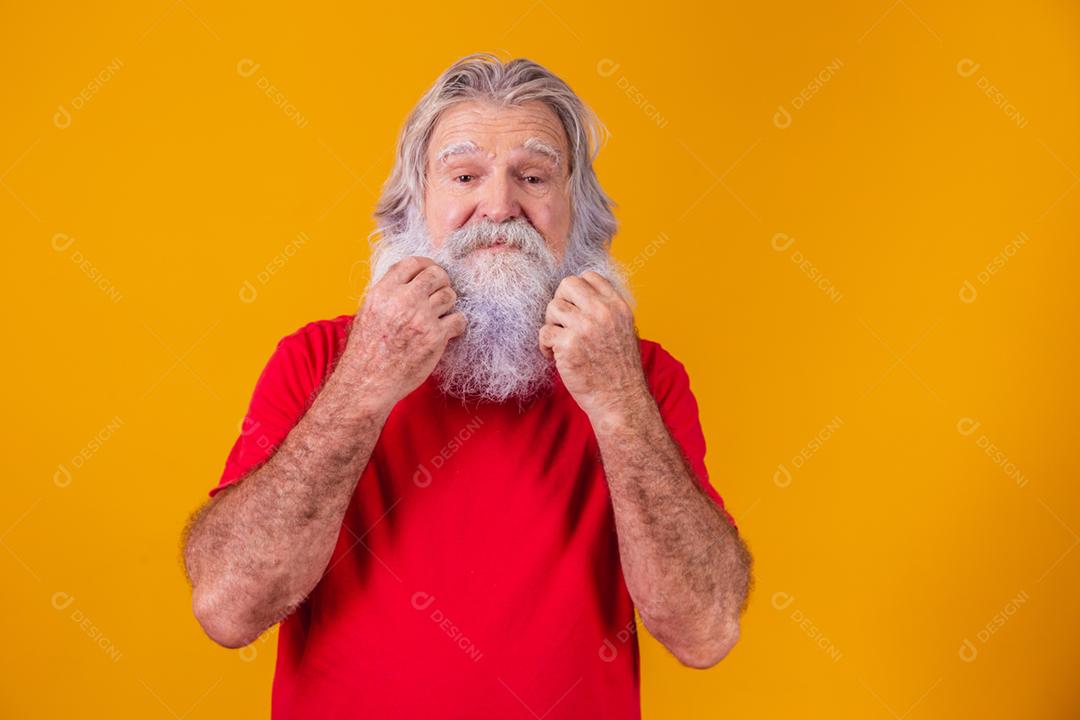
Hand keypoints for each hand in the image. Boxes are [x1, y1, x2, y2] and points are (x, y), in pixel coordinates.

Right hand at [339, 256, 465, 412]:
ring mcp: (421, 317)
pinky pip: (459, 319)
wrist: (368, 382)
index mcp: (383, 292)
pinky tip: (450, 330)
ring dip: (449, 304)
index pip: (412, 263)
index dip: (426, 265)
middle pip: (436, 274)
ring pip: (449, 295)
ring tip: (442, 315)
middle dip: (442, 281)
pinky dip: (458, 324)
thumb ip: (387, 295)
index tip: (431, 272)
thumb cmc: (366, 352)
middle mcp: (403, 300)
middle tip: (441, 293)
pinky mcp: (435, 337)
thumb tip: (408, 281)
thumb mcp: (368, 313)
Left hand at [538, 271, 649, 424]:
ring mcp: (585, 327)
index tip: (575, 310)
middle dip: (560, 302)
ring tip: (559, 342)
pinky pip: (544, 333)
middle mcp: (602, 312)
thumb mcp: (625, 330)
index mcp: (618, 306)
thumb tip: (582, 294)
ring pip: (552, 307)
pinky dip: (545, 345)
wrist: (620, 400)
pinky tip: (553, 357)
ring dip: (551, 324)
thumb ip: (607, 310)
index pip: (589, 277)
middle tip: (563, 324)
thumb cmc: (619, 369)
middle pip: (567, 285)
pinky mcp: (568, 345)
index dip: (577, 291)